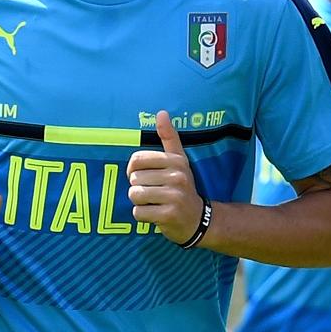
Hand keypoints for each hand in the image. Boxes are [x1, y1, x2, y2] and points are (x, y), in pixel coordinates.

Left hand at [127, 110, 203, 243]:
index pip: (137, 160)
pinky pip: (138, 212)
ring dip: (139, 202)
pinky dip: (143, 216)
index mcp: (176, 161)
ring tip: (154, 203)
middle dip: (138, 188)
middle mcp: (177, 176)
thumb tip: (162, 112)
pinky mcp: (168, 215)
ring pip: (134, 195)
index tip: (144, 176)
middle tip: (154, 193)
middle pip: (134, 179)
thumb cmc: (182, 187)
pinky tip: (156, 214)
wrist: (197, 219)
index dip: (133, 170)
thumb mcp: (179, 161)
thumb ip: (169, 137)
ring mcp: (174, 196)